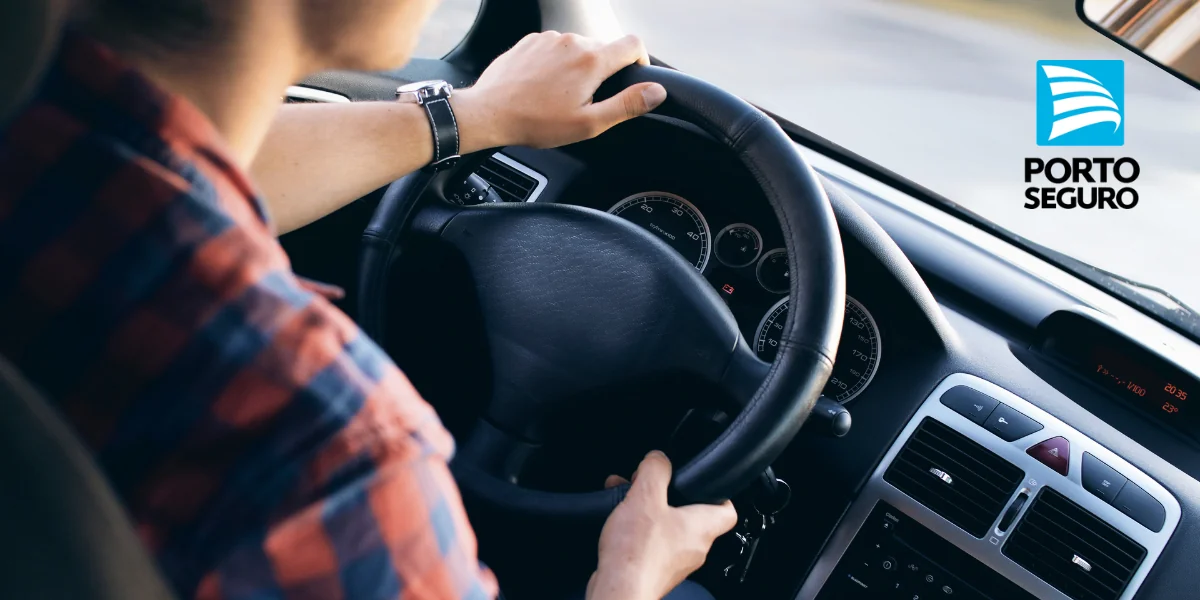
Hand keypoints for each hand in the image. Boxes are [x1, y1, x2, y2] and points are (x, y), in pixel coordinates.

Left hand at [451, 32, 667, 150]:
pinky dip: (556, 63)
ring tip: (561, 96)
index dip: (640, 61)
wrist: (489, 112)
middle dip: (603, 71)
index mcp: (592, 60)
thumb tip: (656, 92)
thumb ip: (626, 105)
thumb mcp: (588, 123)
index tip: (633, 78)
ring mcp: (549, 38)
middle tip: (587, 101)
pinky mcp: (531, 41)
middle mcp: (573, 41)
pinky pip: (555, 48)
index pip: (633, 44)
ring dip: (578, 67)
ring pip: (578, 48)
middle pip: (604, 48)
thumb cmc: (536, 122)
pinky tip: (543, 86)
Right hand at [586, 451, 737, 599]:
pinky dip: (638, 530)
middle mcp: (694, 547)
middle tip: (651, 486)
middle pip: (691, 516)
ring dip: (649, 512)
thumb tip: (659, 458)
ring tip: (627, 500)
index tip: (704, 482)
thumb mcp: (645, 496)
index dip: (719, 493)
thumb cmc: (637, 553)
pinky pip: (652, 544)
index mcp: (702, 527)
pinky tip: (618, 523)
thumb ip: (655, 470)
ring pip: (668, 528)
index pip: (728, 510)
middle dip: (668, 497)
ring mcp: (676, 563)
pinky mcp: (656, 571)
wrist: (619, 591)